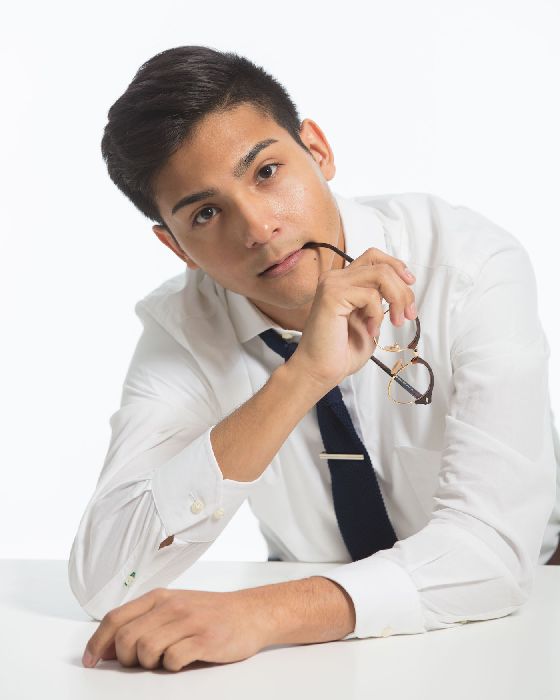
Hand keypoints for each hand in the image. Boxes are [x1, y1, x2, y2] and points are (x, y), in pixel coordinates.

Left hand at [82, 587, 269, 671]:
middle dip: (125, 659)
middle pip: (126, 638)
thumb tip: (110, 648)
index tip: (91, 662)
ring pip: (146, 649)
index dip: (97, 643)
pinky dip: (172, 666)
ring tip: (163, 660)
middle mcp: (170, 606)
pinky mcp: (204, 639)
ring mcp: (188, 621)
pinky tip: (181, 660)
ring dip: (149, 664)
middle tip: (141, 662)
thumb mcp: (174, 608)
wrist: (249, 613)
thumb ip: (144, 622)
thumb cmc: (209, 613)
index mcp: (159, 598)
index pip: (115, 618)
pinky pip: (173, 659)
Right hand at [288, 246, 416, 388]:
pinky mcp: (332, 295)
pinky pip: (371, 295)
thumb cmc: (342, 351)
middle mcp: (335, 278)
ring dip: (397, 299)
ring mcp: (332, 284)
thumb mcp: (370, 320)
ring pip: (381, 274)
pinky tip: (371, 330)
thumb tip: (403, 286)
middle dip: (403, 288)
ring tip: (396, 321)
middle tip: (408, 314)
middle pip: (381, 264)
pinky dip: (378, 314)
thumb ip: (380, 300)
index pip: (374, 257)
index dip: (397, 267)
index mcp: (343, 281)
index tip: (410, 285)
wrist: (321, 370)